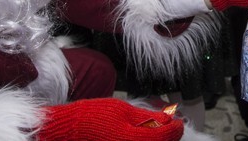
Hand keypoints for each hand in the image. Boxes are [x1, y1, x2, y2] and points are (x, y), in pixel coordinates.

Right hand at [38, 98, 182, 140]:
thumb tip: (167, 119)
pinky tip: (140, 135)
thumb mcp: (123, 110)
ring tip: (154, 130)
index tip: (179, 121)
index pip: (167, 136)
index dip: (176, 128)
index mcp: (136, 139)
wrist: (68, 131)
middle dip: (168, 137)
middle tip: (169, 125)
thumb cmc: (93, 117)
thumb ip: (147, 117)